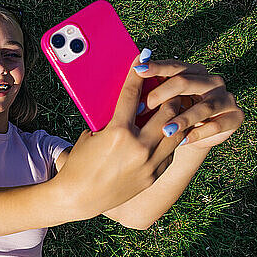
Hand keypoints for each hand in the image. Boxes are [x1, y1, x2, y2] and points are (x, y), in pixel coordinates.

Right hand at [56, 53, 186, 215]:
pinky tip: (165, 133)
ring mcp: (149, 163)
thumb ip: (112, 119)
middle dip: (167, 94)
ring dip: (175, 116)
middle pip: (166, 109)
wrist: (80, 197)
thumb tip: (128, 101)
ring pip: (176, 130)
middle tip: (166, 86)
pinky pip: (170, 151)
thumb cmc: (80, 162)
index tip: (142, 59)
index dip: (137, 73)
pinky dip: (169, 140)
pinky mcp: (154, 175)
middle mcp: (137, 146)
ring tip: (172, 108)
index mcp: (117, 132)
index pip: (133, 94)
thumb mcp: (91, 135)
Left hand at [133, 56, 244, 148]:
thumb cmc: (171, 116)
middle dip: (162, 94)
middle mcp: (211, 81)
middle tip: (143, 108)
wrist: (193, 138)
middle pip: (185, 82)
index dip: (156, 67)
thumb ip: (150, 91)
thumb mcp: (160, 103)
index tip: (138, 69)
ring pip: (203, 106)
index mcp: (193, 71)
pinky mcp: (235, 117)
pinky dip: (197, 134)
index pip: (173, 66)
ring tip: (164, 130)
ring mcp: (225, 98)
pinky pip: (216, 125)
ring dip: (182, 118)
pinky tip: (182, 141)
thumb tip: (125, 79)